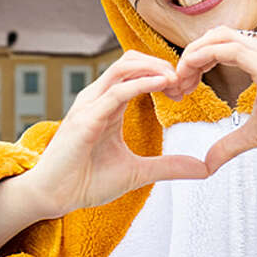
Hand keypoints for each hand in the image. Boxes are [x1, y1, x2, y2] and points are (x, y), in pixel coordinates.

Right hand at [16, 50, 210, 219]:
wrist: (54, 196)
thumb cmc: (86, 181)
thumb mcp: (137, 172)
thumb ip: (168, 166)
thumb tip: (203, 168)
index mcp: (107, 105)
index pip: (136, 72)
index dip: (163, 74)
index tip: (184, 91)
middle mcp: (97, 98)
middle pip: (131, 60)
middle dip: (161, 65)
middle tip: (185, 83)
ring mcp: (90, 105)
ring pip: (123, 67)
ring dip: (154, 69)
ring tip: (176, 80)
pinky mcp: (86, 118)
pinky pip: (116, 91)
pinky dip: (142, 84)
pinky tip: (163, 85)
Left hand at [160, 29, 256, 174]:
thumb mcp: (256, 133)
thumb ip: (229, 143)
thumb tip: (207, 163)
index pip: (218, 45)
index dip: (195, 62)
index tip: (182, 89)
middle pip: (213, 36)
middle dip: (188, 58)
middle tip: (174, 87)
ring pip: (215, 38)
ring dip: (190, 58)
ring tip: (178, 84)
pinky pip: (224, 49)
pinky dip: (200, 59)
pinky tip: (189, 78)